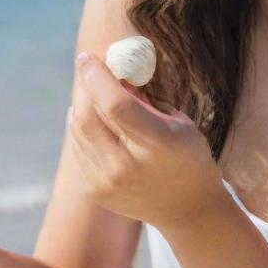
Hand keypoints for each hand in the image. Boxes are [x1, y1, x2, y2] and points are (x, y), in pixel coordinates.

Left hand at [66, 51, 225, 229]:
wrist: (189, 211)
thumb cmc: (189, 158)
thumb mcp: (179, 122)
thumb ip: (144, 100)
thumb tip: (115, 74)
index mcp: (157, 143)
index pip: (116, 105)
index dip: (97, 77)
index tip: (87, 56)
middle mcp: (128, 166)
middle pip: (88, 117)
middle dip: (83, 86)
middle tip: (85, 68)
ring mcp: (108, 182)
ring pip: (78, 132)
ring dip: (80, 105)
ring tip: (90, 92)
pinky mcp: (96, 191)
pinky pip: (79, 149)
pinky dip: (81, 128)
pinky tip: (90, 118)